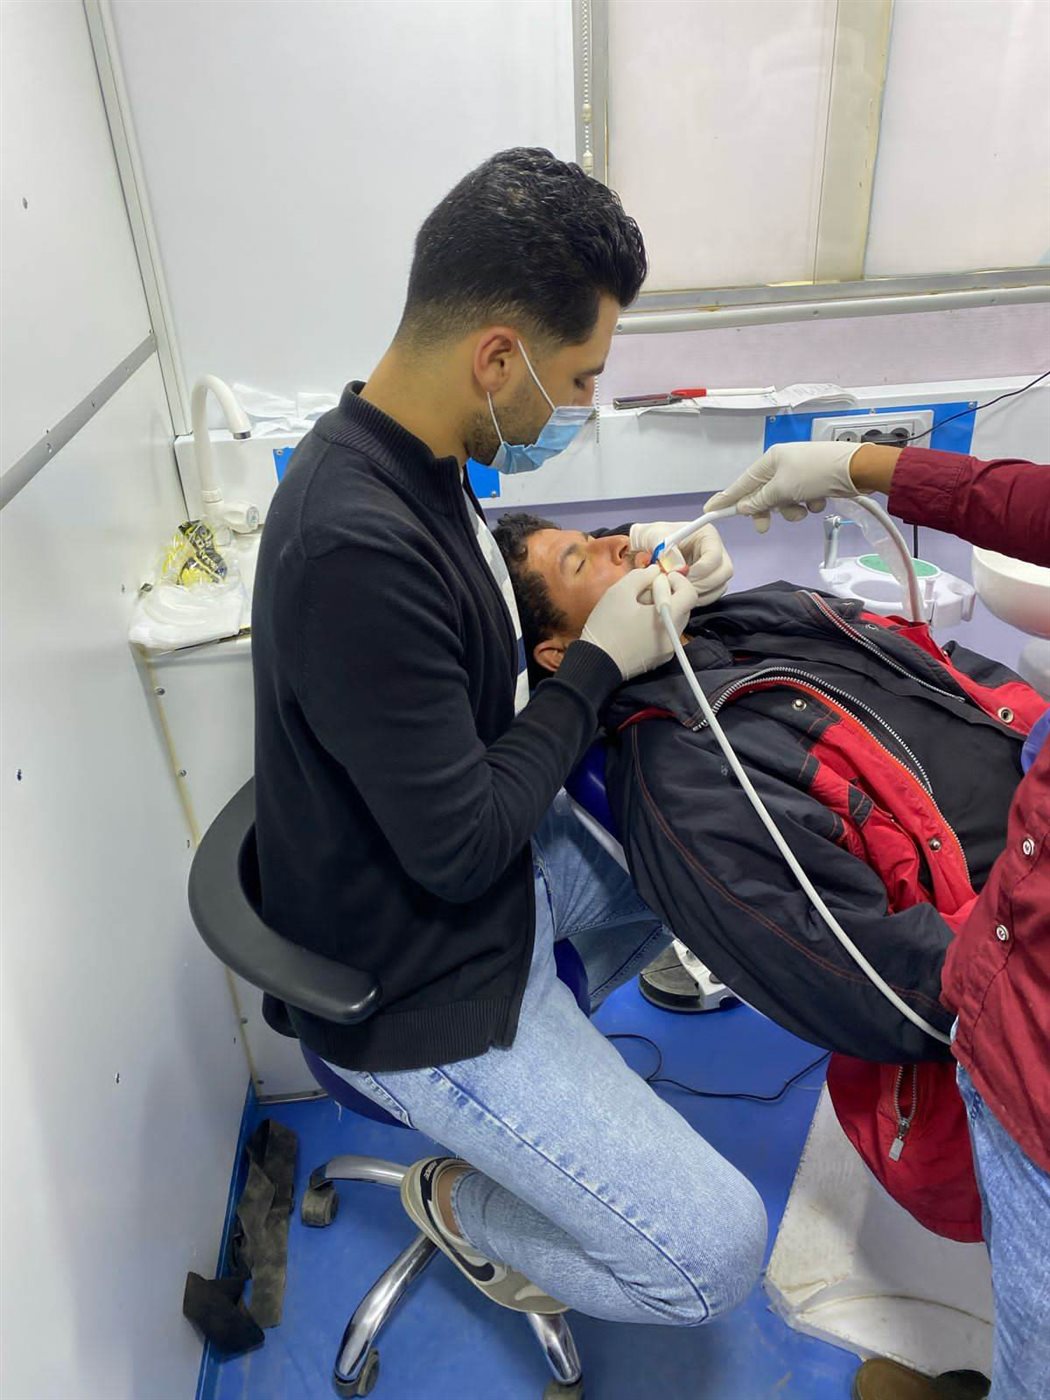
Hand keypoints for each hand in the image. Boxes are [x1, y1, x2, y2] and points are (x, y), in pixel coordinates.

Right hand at [581, 564, 698, 680]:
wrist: (595, 662)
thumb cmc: (607, 625)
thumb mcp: (620, 591)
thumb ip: (642, 576)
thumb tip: (655, 572)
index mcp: (669, 617)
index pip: (690, 593)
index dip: (677, 580)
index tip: (658, 579)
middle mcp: (674, 635)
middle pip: (682, 607)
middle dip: (666, 595)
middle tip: (642, 594)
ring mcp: (668, 650)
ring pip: (673, 621)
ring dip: (660, 610)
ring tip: (636, 611)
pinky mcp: (659, 659)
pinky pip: (665, 635)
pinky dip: (656, 625)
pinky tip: (635, 626)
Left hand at [629, 521, 733, 605]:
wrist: (644, 547)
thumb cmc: (650, 537)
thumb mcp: (652, 537)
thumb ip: (665, 551)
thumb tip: (679, 568)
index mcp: (706, 534)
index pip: (715, 556)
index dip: (700, 571)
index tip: (682, 578)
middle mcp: (714, 550)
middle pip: (724, 572)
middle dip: (702, 584)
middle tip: (681, 589)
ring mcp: (713, 567)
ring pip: (720, 586)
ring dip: (700, 593)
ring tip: (677, 591)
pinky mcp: (709, 581)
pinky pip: (712, 595)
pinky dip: (698, 599)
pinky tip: (680, 595)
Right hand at [707, 441, 860, 533]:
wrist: (856, 469)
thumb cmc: (816, 473)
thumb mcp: (783, 489)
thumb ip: (761, 500)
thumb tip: (744, 507)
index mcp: (771, 459)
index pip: (742, 482)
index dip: (726, 498)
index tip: (711, 509)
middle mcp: (783, 464)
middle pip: (763, 494)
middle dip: (767, 510)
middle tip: (764, 527)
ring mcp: (799, 473)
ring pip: (783, 500)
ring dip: (792, 509)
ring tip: (805, 507)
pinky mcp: (814, 481)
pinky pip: (801, 499)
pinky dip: (808, 503)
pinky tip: (820, 499)